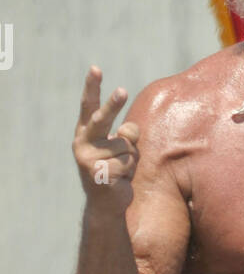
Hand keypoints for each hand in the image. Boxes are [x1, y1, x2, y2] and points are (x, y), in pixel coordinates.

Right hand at [73, 66, 139, 209]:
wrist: (106, 204)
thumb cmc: (115, 169)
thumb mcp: (120, 147)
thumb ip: (126, 133)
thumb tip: (130, 130)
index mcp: (85, 133)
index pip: (89, 106)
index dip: (92, 87)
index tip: (96, 68)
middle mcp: (83, 143)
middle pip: (102, 119)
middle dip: (113, 105)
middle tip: (123, 90)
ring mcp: (88, 158)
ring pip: (126, 145)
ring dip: (130, 158)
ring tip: (120, 169)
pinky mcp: (99, 173)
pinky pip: (128, 161)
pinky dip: (130, 170)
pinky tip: (120, 179)